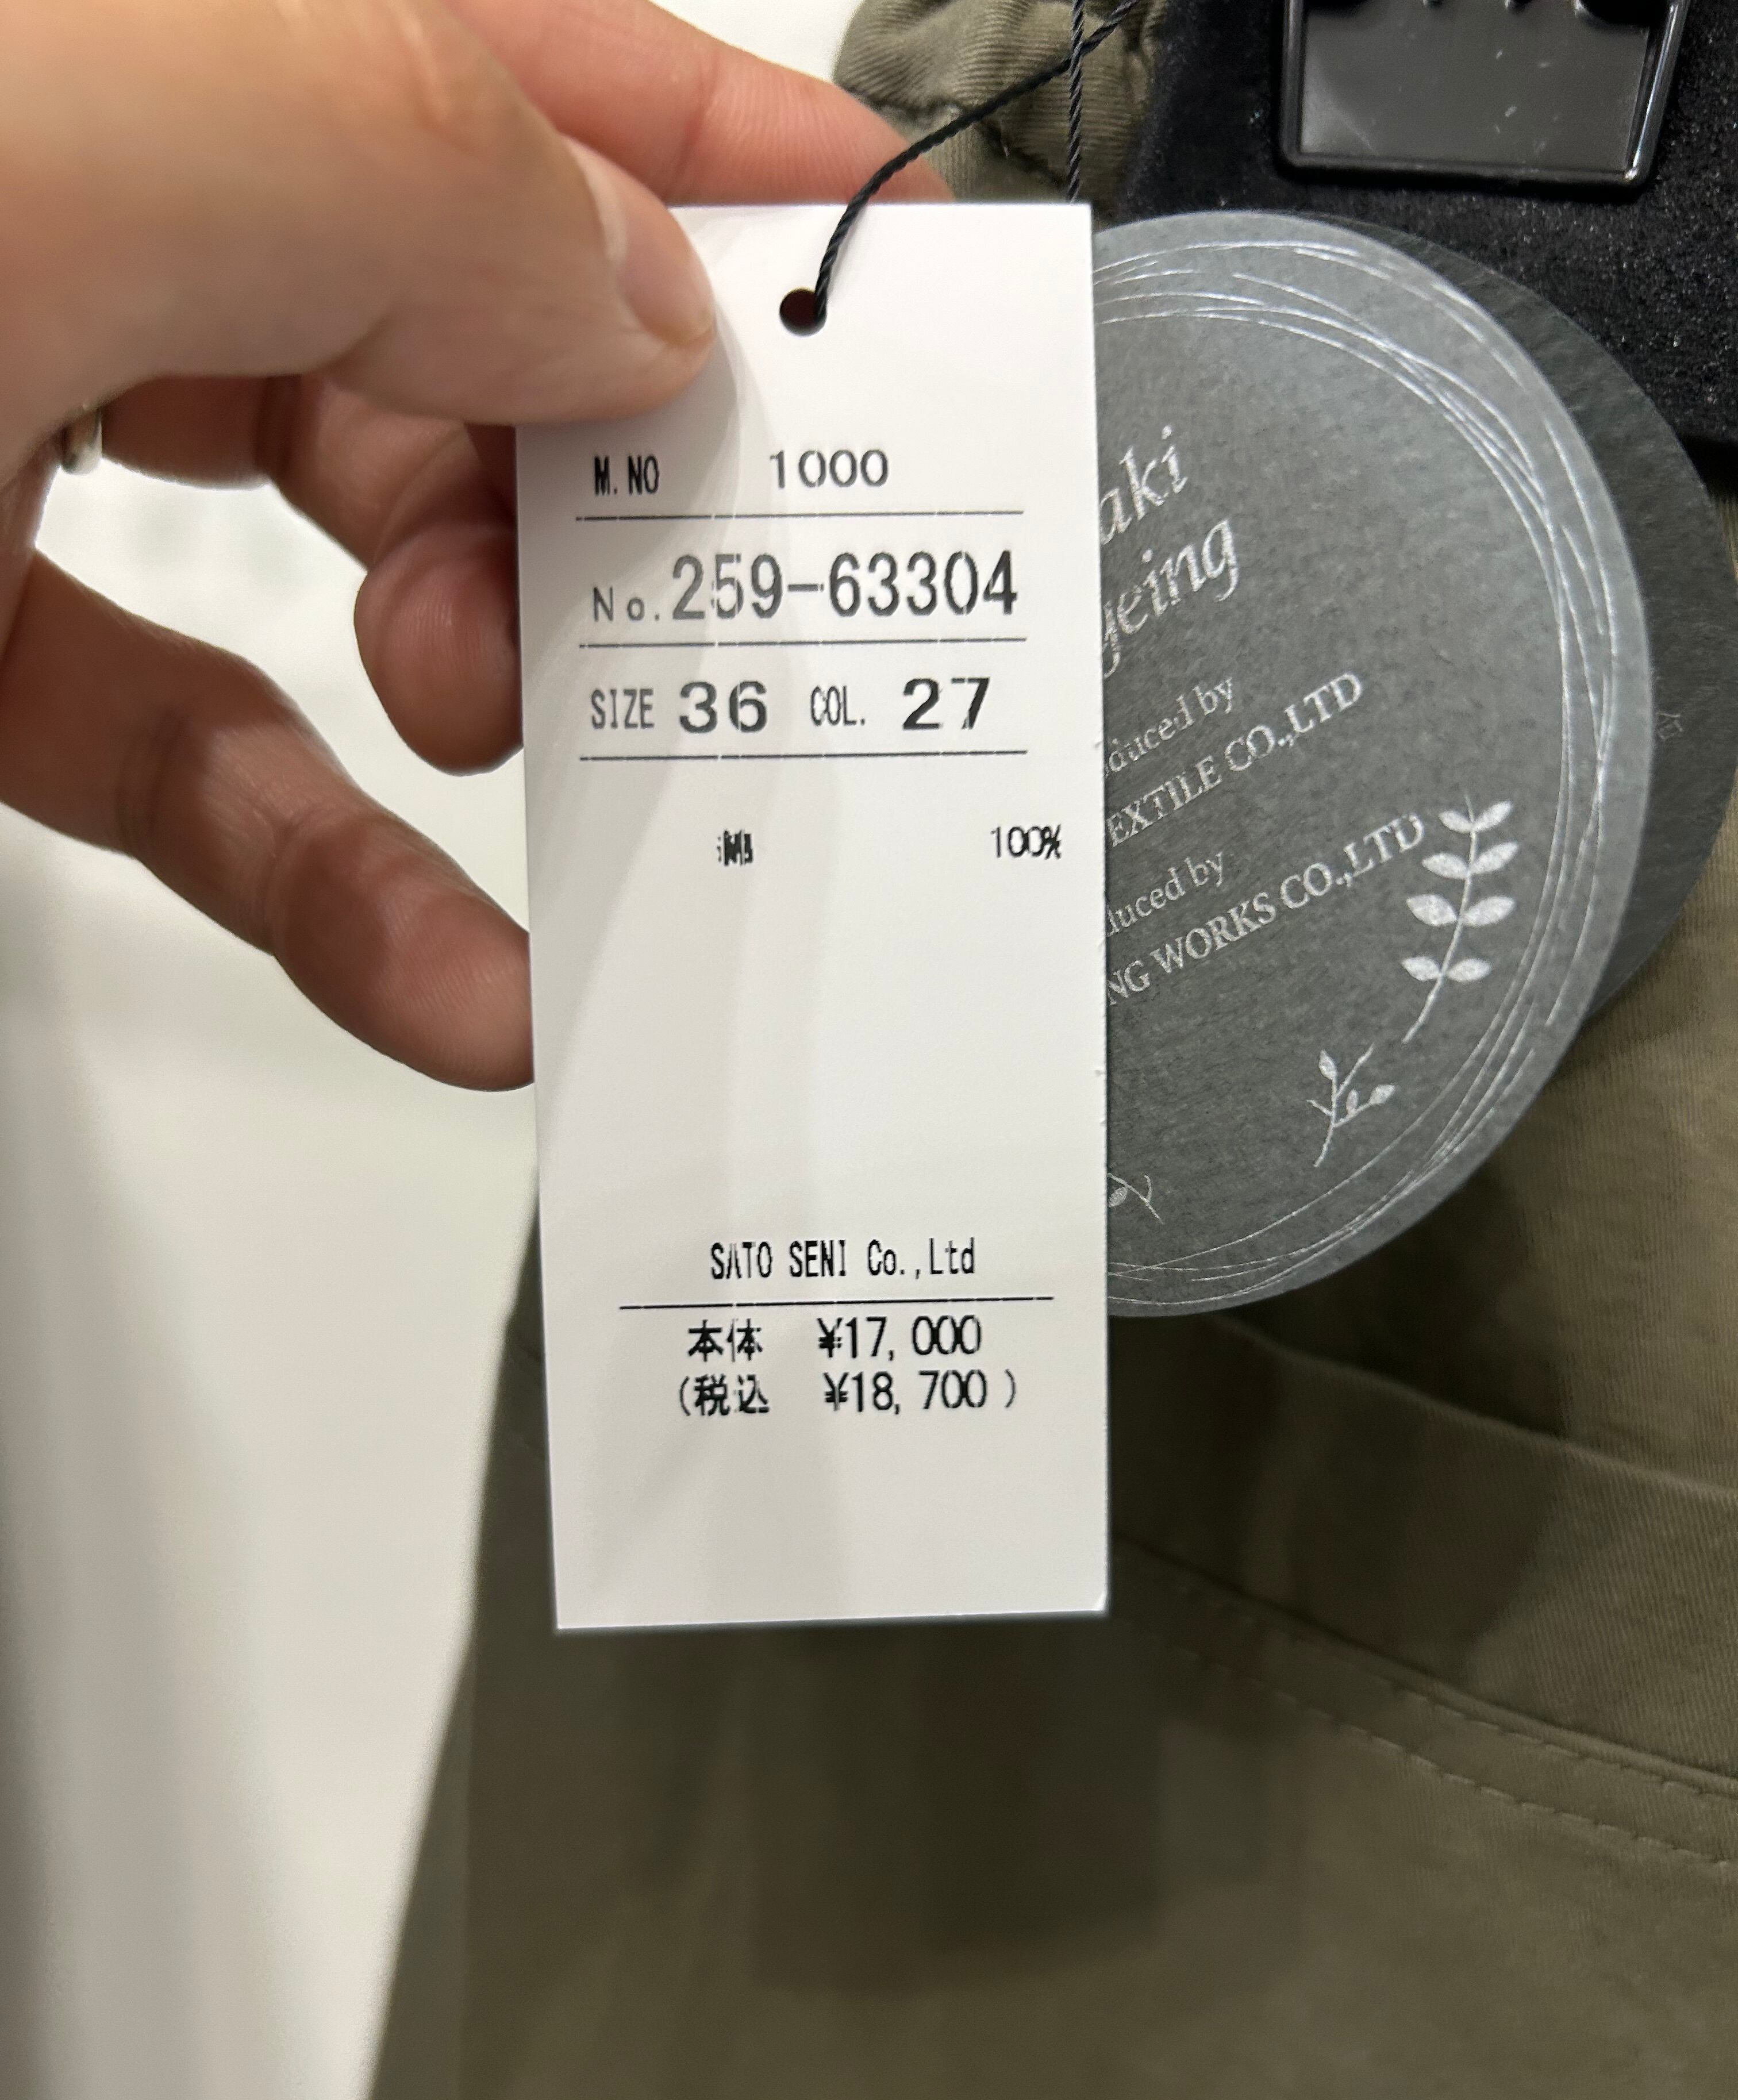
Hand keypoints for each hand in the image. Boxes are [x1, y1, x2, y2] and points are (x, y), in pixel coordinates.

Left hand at [0, 0, 935, 1086]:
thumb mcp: (67, 133)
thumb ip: (400, 168)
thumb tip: (640, 306)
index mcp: (158, 22)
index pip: (498, 47)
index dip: (721, 156)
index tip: (899, 292)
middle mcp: (103, 194)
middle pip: (457, 324)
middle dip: (609, 493)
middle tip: (686, 611)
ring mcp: (14, 414)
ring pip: (344, 559)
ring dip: (505, 705)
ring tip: (580, 788)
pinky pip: (191, 754)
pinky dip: (341, 886)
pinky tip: (463, 985)